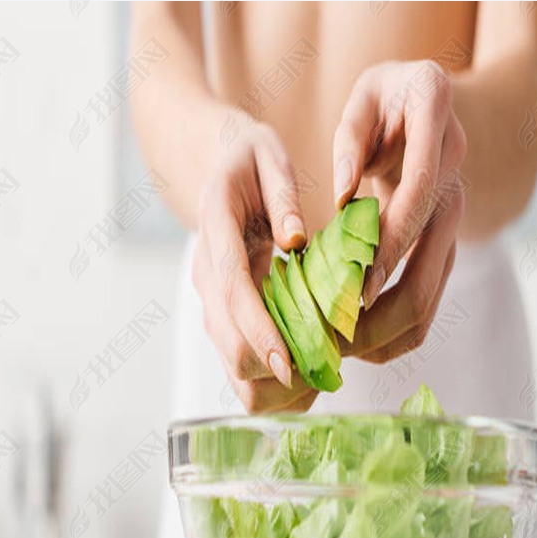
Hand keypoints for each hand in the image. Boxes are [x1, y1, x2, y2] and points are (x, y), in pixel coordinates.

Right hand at [193, 122, 318, 412]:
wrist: (215, 168)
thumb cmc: (249, 160)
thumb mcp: (267, 154)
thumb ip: (282, 193)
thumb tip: (296, 238)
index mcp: (216, 231)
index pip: (235, 295)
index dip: (262, 333)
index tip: (290, 363)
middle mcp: (208, 277)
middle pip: (231, 349)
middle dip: (276, 369)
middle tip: (328, 366)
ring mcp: (214, 302)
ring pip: (236, 369)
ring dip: (278, 383)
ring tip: (323, 370)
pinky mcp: (226, 317)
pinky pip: (245, 366)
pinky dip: (276, 379)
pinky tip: (310, 365)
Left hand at [331, 60, 466, 364]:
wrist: (426, 104)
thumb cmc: (384, 100)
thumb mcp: (363, 101)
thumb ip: (350, 141)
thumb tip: (344, 194)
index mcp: (439, 125)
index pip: (419, 194)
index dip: (391, 243)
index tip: (358, 287)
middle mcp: (456, 173)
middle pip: (432, 261)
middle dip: (385, 308)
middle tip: (337, 336)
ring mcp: (454, 213)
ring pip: (432, 293)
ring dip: (387, 331)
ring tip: (341, 350)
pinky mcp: (445, 243)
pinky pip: (428, 300)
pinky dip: (394, 330)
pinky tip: (359, 344)